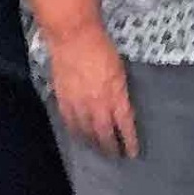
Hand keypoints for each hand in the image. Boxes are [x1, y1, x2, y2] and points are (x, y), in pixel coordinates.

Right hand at [50, 25, 136, 157]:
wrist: (74, 38)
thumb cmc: (102, 49)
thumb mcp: (120, 71)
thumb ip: (120, 92)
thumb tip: (120, 107)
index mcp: (115, 95)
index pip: (124, 125)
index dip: (128, 141)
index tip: (132, 153)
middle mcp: (97, 103)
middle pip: (104, 132)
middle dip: (109, 147)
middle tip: (114, 157)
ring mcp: (77, 102)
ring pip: (85, 130)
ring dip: (92, 142)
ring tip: (97, 151)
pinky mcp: (62, 97)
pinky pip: (68, 120)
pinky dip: (74, 130)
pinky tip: (77, 135)